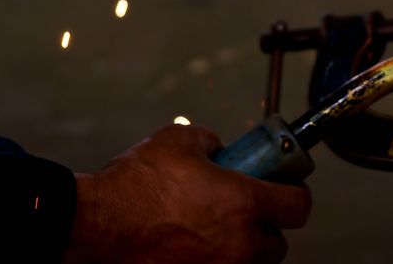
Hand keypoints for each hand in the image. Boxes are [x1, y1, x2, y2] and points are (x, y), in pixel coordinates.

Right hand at [63, 124, 309, 263]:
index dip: (294, 194)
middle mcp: (239, 244)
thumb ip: (213, 142)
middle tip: (247, 212)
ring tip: (216, 231)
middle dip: (266, 227)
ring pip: (251, 263)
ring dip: (243, 249)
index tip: (286, 188)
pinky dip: (214, 261)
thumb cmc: (134, 184)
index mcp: (244, 204)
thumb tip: (221, 150)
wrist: (94, 224)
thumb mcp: (179, 141)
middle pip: (277, 244)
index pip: (298, 206)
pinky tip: (194, 247)